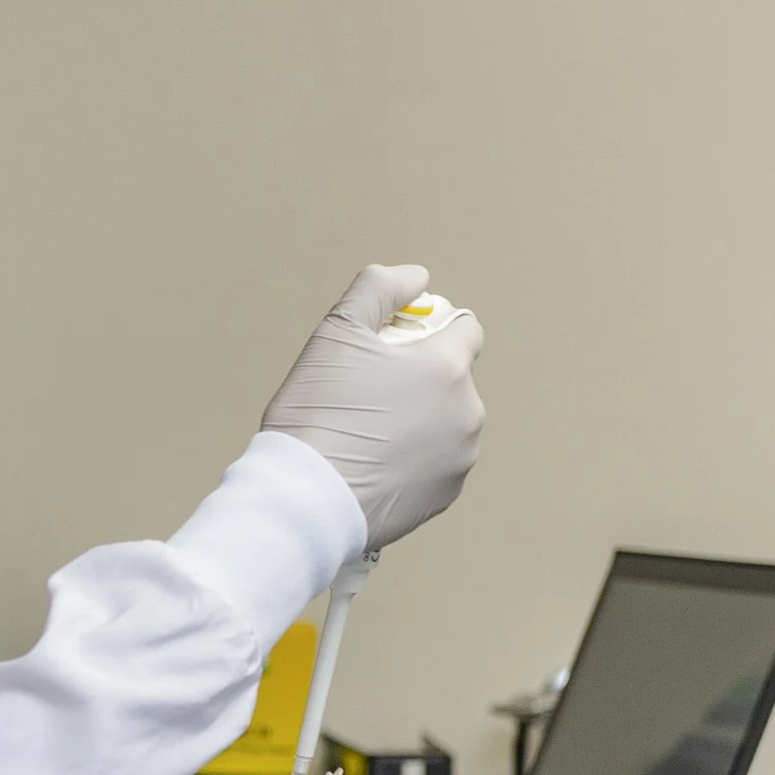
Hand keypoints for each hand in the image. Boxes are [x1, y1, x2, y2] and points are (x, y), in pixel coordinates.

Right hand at [260, 264, 484, 549]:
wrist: (307, 497)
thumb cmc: (318, 416)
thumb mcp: (337, 332)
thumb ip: (378, 288)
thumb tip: (415, 277)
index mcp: (447, 368)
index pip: (464, 329)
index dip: (427, 331)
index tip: (391, 348)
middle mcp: (467, 413)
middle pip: (451, 380)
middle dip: (417, 381)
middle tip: (364, 395)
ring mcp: (459, 459)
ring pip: (444, 424)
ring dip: (418, 422)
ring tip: (366, 436)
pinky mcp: (444, 496)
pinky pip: (435, 465)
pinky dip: (412, 461)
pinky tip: (372, 466)